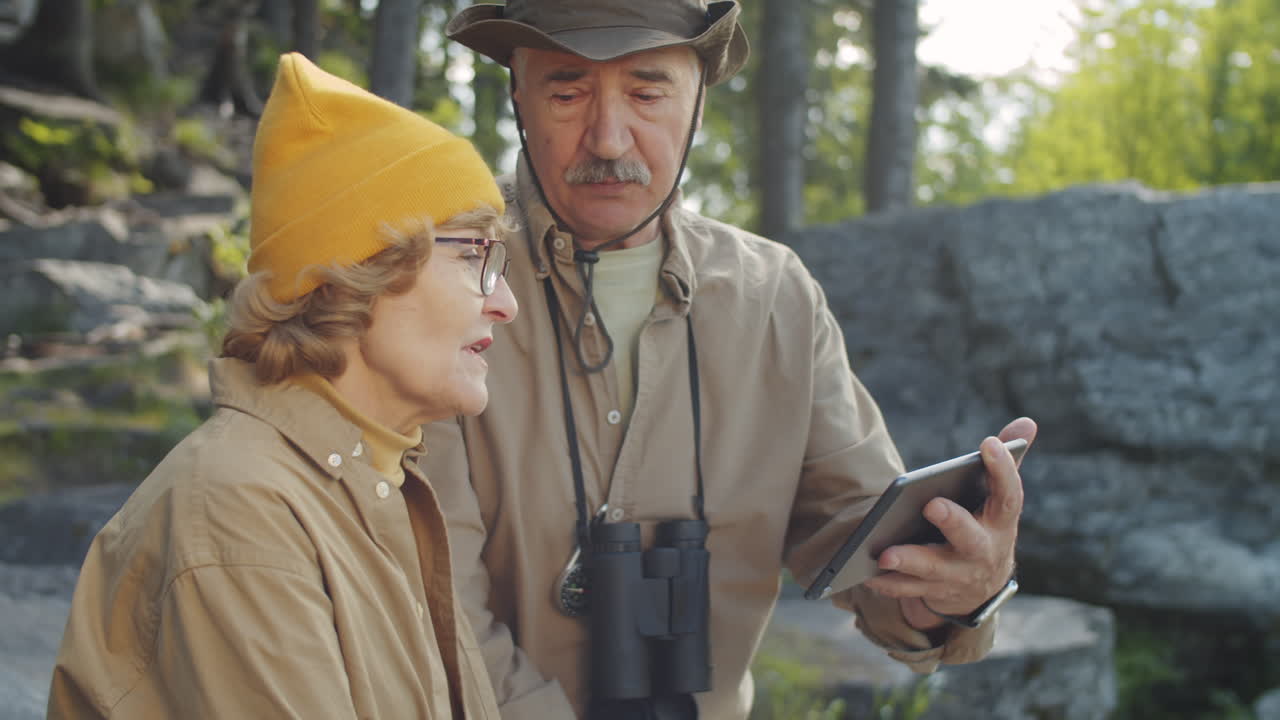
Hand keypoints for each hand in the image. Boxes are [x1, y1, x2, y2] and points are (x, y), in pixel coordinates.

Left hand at [864, 417, 1036, 631]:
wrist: (982, 585)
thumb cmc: (985, 524)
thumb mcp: (998, 497)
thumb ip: (1007, 460)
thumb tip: (1027, 421)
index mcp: (1001, 521)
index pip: (1008, 494)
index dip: (1002, 470)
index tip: (988, 443)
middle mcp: (983, 550)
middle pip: (970, 538)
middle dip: (952, 522)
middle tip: (931, 505)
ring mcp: (959, 574)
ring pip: (935, 570)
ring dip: (910, 561)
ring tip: (884, 553)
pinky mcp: (935, 591)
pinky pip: (909, 590)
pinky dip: (889, 583)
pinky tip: (866, 572)